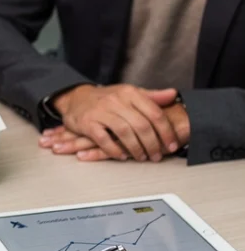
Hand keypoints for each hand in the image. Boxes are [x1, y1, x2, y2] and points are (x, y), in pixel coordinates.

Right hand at [47, 84, 181, 161]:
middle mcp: (116, 100)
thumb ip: (151, 96)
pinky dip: (114, 150)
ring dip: (136, 148)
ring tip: (141, 157)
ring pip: (124, 132)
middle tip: (157, 155)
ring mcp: (101, 111)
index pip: (154, 112)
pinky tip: (121, 156)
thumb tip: (173, 94)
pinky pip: (103, 139)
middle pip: (141, 125)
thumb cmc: (106, 98)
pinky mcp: (87, 123)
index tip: (172, 144)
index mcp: (130, 93)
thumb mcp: (129, 93)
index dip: (166, 131)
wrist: (76, 97)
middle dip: (152, 144)